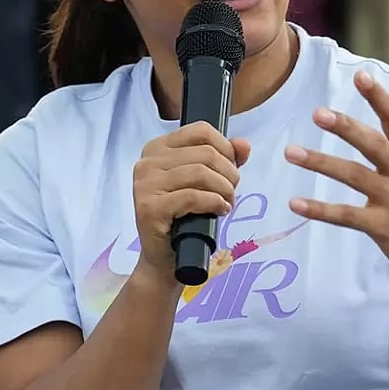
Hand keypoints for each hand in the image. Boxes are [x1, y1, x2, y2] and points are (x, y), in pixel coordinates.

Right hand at [132, 121, 250, 283]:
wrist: (166, 258)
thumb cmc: (185, 218)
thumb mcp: (205, 183)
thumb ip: (224, 160)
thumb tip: (243, 145)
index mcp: (157, 149)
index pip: (200, 131)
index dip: (225, 148)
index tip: (231, 169)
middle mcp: (146, 163)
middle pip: (205, 153)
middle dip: (229, 174)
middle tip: (231, 193)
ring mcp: (145, 185)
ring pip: (201, 173)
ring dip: (224, 190)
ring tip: (226, 203)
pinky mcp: (149, 208)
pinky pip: (192, 196)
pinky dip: (214, 203)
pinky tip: (219, 210)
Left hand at [284, 71, 388, 288]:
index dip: (379, 98)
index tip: (361, 75)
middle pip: (373, 144)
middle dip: (346, 128)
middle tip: (317, 113)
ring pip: (354, 177)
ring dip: (321, 163)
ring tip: (290, 152)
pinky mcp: (385, 228)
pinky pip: (347, 216)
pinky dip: (320, 210)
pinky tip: (295, 203)